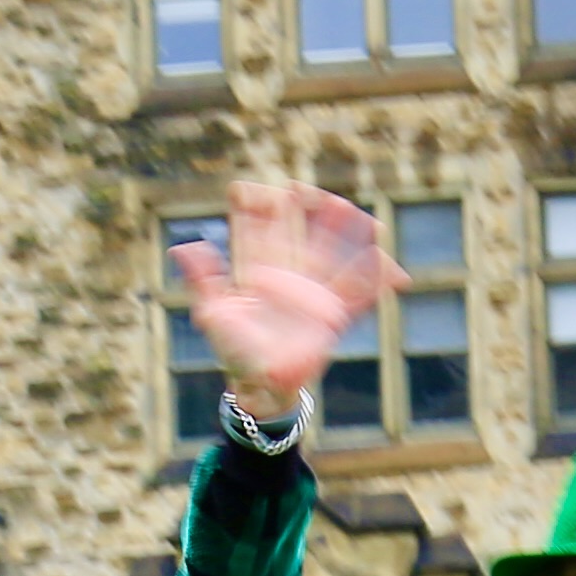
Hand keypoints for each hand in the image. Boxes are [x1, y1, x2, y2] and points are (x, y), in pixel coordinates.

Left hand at [165, 179, 405, 417]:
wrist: (259, 386)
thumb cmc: (235, 351)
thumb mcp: (213, 313)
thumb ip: (203, 279)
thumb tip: (183, 247)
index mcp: (260, 273)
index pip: (258, 233)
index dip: (254, 210)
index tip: (246, 191)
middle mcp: (289, 278)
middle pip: (302, 233)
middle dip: (305, 209)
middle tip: (302, 189)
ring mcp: (313, 295)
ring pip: (333, 254)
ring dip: (343, 232)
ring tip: (351, 210)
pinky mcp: (332, 318)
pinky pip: (357, 296)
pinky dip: (375, 283)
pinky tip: (393, 271)